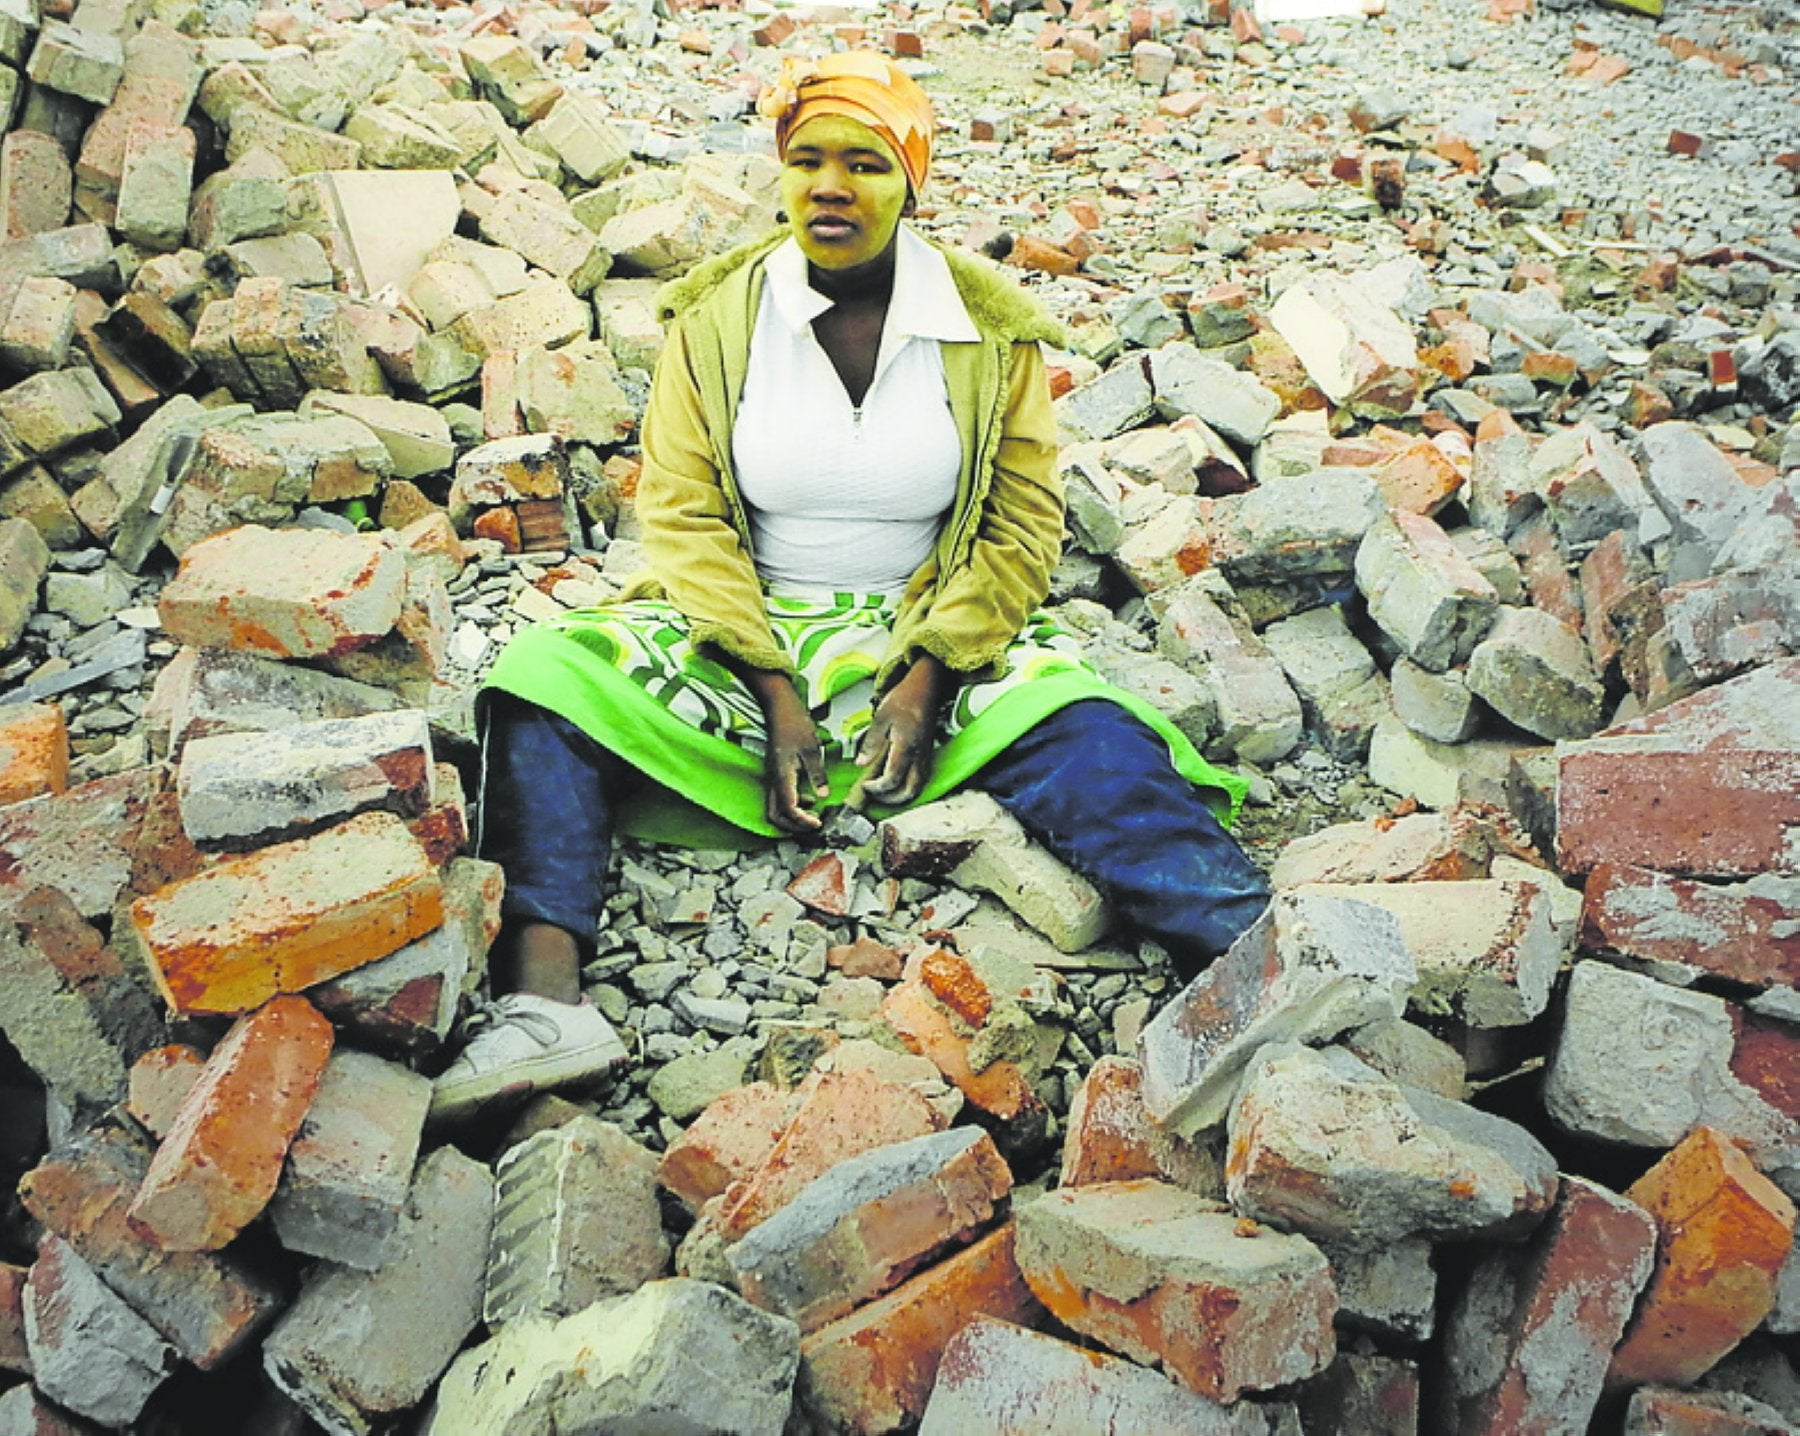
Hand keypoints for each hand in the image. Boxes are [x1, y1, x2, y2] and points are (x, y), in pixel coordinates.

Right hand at [755, 674, 829, 833]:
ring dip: (792, 817)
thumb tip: (823, 795)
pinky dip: (791, 805)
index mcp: (782, 775)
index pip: (789, 809)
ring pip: (774, 809)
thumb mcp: (812, 749)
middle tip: (813, 826)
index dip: (803, 821)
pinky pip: (778, 798)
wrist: (779, 707)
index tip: (818, 823)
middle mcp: (773, 779)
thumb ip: (817, 774)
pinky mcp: (774, 773)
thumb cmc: (794, 723)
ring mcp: (772, 777)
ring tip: (812, 815)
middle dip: (794, 826)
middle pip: (775, 816)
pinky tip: (808, 798)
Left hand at [855, 656, 951, 807]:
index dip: (876, 788)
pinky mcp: (928, 755)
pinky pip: (921, 779)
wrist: (926, 688)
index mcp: (905, 747)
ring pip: (918, 788)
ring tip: (884, 792)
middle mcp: (919, 756)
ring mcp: (925, 757)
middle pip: (909, 791)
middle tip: (874, 795)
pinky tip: (897, 781)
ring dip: (901, 795)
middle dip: (890, 800)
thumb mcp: (881, 717)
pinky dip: (909, 787)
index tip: (865, 784)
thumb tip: (861, 764)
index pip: (892, 780)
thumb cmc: (905, 698)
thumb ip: (871, 743)